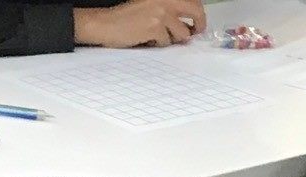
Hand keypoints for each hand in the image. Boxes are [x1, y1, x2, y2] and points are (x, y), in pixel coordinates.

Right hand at [74, 0, 206, 46]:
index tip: (197, 23)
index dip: (198, 13)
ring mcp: (161, 13)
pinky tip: (147, 39)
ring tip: (158, 36)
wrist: (107, 24)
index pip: (193, 0)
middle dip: (198, 25)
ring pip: (182, 33)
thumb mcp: (151, 6)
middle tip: (195, 33)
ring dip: (173, 39)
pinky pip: (167, 42)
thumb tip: (190, 25)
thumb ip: (170, 11)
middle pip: (196, 11)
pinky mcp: (155, 27)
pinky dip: (158, 44)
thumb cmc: (127, 17)